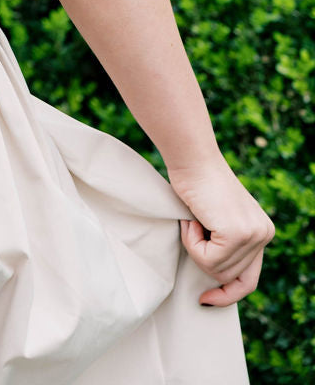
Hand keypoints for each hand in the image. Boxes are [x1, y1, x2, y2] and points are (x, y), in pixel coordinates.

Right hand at [167, 153, 274, 306]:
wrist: (192, 157)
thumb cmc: (197, 183)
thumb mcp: (220, 219)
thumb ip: (228, 245)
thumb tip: (219, 280)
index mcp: (263, 231)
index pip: (250, 280)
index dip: (228, 295)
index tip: (206, 299)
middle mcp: (264, 234)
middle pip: (229, 277)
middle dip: (203, 259)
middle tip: (192, 230)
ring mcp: (252, 235)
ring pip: (215, 270)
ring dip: (195, 248)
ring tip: (193, 219)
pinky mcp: (236, 233)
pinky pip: (206, 259)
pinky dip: (191, 241)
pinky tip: (192, 218)